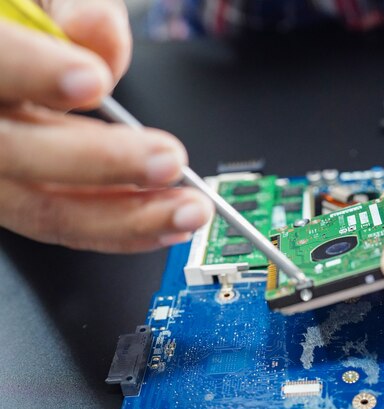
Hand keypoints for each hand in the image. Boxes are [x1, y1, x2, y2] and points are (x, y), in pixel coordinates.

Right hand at [0, 0, 209, 252]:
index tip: (94, 82)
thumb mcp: (44, 1)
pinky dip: (122, 229)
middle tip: (167, 160)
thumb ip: (73, 11)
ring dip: (126, 217)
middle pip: (16, 154)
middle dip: (103, 162)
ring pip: (43, 208)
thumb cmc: (29, 32)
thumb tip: (101, 31)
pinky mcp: (19, 199)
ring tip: (185, 208)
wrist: (16, 64)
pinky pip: (66, 223)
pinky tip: (167, 222)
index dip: (35, 72)